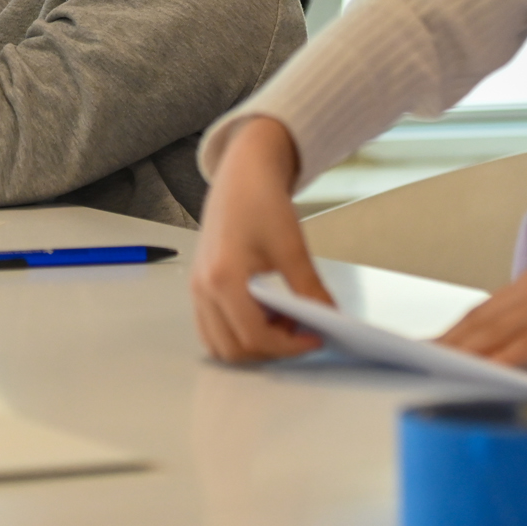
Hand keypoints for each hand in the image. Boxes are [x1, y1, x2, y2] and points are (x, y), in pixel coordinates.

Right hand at [190, 117, 332, 361]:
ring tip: (281, 322)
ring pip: (220, 344)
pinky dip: (238, 332)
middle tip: (300, 333)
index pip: (255, 337)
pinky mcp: (200, 286)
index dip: (290, 346)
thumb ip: (309, 290)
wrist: (241, 175)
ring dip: (253, 345)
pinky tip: (264, 314)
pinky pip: (213, 328)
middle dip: (271, 351)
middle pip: (234, 349)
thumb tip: (328, 320)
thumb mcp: (292, 248)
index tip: (315, 338)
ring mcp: (197, 289)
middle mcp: (203, 289)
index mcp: (224, 279)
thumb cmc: (262, 203)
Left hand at [437, 213, 526, 365]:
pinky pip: (526, 345)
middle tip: (412, 360)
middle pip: (476, 323)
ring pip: (492, 334)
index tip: (427, 346)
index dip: (452, 331)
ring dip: (460, 353)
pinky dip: (500, 360)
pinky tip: (482, 373)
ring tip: (431, 368)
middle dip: (443, 344)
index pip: (481, 313)